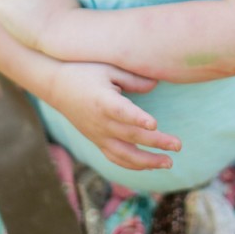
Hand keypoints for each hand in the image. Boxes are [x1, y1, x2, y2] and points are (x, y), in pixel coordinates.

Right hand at [47, 61, 181, 170]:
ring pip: (124, 155)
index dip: (137, 119)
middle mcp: (100, 122)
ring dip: (147, 161)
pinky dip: (132, 165)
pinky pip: (115, 158)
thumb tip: (157, 84)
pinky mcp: (97, 141)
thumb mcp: (108, 67)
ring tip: (168, 163)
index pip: (122, 112)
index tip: (155, 124)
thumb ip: (133, 78)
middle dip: (156, 143)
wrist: (56, 85)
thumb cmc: (84, 70)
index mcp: (103, 100)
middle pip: (130, 136)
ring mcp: (98, 135)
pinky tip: (150, 166)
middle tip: (178, 146)